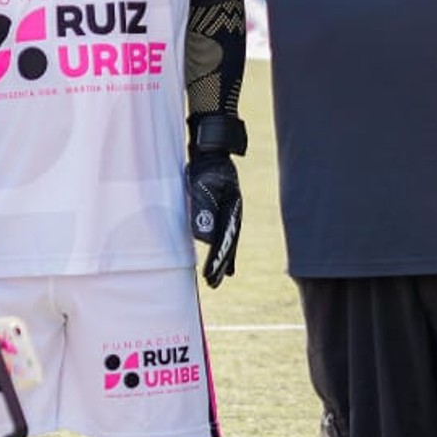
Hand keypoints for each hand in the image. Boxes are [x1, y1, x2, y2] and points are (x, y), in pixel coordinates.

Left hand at [186, 153, 241, 287]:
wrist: (213, 152)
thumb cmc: (205, 167)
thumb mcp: (202, 184)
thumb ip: (202, 207)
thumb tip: (204, 237)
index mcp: (231, 209)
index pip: (223, 240)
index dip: (216, 259)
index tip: (209, 275)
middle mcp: (234, 214)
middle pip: (229, 245)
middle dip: (221, 266)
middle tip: (213, 284)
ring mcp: (231, 214)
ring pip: (230, 243)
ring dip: (224, 262)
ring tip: (220, 280)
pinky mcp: (225, 213)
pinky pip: (227, 237)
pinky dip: (228, 253)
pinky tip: (229, 268)